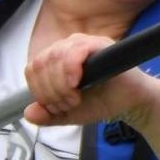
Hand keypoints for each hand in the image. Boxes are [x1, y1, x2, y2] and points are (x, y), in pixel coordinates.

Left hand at [23, 33, 154, 128]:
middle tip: (68, 104)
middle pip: (41, 64)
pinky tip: (77, 83)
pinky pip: (76, 49)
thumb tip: (28, 114)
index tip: (56, 107)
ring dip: (61, 84)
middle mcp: (66, 48)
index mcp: (55, 61)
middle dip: (50, 91)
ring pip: (55, 56)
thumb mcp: (69, 114)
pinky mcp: (100, 43)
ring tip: (75, 99)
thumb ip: (48, 116)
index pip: (32, 69)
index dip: (39, 91)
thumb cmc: (101, 102)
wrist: (131, 103)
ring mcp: (82, 43)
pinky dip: (71, 69)